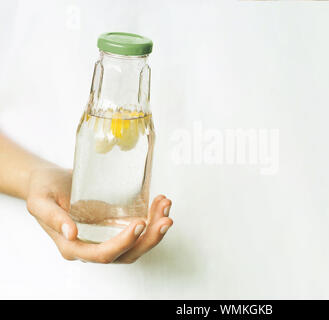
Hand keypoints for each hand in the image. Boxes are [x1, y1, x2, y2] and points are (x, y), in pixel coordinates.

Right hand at [26, 166, 172, 263]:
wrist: (49, 181)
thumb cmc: (43, 190)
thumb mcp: (39, 201)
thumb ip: (52, 217)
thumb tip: (71, 232)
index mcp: (73, 246)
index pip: (103, 254)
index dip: (124, 242)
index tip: (140, 224)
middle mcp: (92, 246)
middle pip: (127, 253)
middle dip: (150, 239)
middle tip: (166, 219)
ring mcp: (106, 237)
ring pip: (137, 243)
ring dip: (156, 228)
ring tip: (165, 205)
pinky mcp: (115, 225)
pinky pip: (139, 229)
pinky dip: (153, 217)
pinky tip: (160, 202)